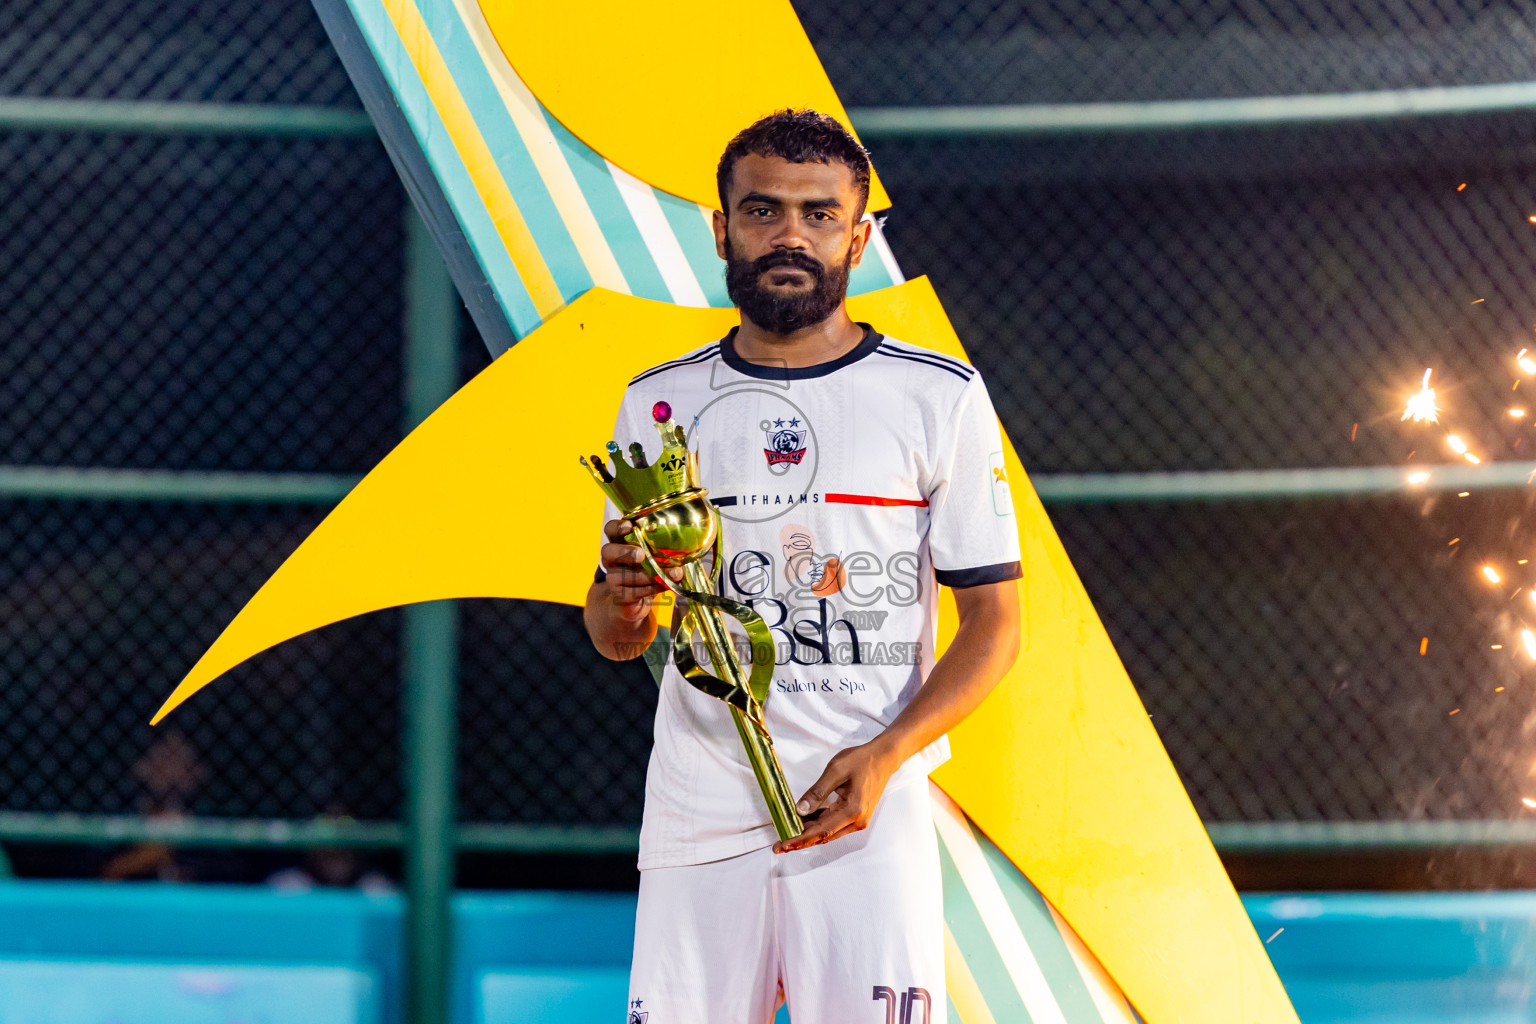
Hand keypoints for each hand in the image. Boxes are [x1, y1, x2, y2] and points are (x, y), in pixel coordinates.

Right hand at [599, 518, 682, 622]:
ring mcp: (612, 577)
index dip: (617, 527)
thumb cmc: (647, 569)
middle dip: (625, 552)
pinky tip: (665, 585)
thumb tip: (682, 547)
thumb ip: (661, 548)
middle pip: (607, 551)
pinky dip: (652, 588)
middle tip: (641, 554)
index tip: (629, 526)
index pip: (610, 530)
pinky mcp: (618, 595)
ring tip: (672, 573)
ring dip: (649, 575)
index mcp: (619, 543)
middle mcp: (611, 559)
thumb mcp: (653, 555)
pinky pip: (633, 592)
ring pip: (624, 575)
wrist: (635, 600)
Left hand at [772, 739, 901, 852]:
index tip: (783, 845)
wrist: (883, 758)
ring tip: (787, 832)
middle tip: (779, 845)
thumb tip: (800, 810)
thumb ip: (817, 791)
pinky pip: (834, 824)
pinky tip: (803, 820)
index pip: (821, 831)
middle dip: (800, 841)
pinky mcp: (857, 815)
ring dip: (808, 833)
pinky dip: (818, 824)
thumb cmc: (861, 760)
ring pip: (828, 832)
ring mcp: (858, 820)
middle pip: (824, 836)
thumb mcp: (836, 770)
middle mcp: (857, 821)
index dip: (800, 839)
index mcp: (853, 811)